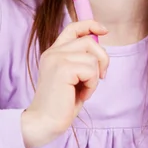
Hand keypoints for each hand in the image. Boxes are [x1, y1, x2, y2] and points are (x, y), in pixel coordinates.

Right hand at [21, 20, 108, 147]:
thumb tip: (100, 52)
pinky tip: (81, 95)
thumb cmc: (60, 105)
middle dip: (103, 59)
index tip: (104, 31)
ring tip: (84, 91)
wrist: (43, 122)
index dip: (90, 25)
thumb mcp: (72, 78)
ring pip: (92, 57)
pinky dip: (92, 85)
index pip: (73, 27)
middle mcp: (53, 52)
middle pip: (89, 41)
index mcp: (53, 52)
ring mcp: (56, 59)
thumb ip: (80, 62)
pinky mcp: (63, 69)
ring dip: (94, 77)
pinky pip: (91, 70)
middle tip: (99, 78)